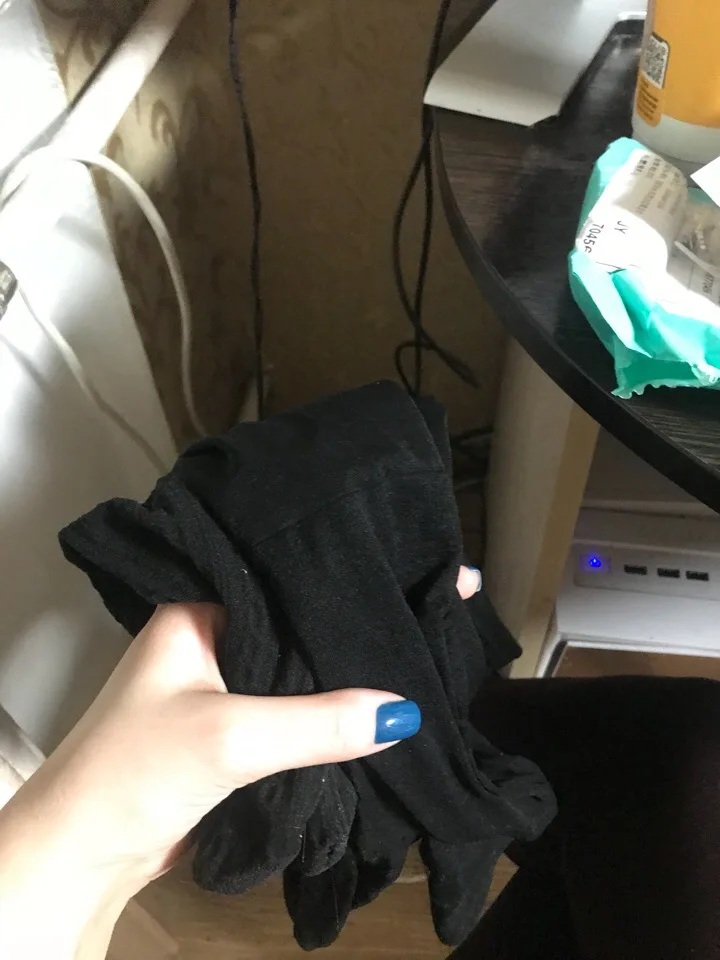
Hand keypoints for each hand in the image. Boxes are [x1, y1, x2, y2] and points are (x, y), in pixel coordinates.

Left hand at [0, 567, 479, 957]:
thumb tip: (404, 711)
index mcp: (201, 609)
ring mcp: (225, 684)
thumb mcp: (231, 736)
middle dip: (357, 623)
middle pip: (300, 624)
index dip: (348, 575)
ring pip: (301, 669)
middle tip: (436, 603)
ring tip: (422, 646)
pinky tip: (379, 701)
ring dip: (347, 671)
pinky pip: (295, 708)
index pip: (287, 578)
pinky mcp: (235, 729)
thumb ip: (317, 721)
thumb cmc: (135, 772)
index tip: (415, 564)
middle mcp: (215, 637)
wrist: (84, 856)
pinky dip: (331, 709)